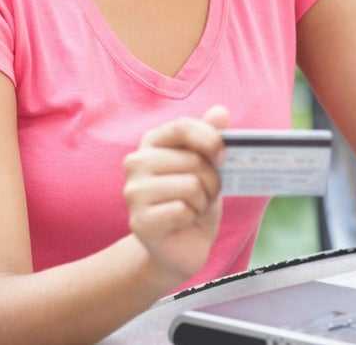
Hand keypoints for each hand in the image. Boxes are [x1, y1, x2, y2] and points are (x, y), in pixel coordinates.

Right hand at [122, 106, 227, 287]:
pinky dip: (191, 218)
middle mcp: (136, 162)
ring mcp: (133, 192)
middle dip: (211, 180)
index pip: (182, 126)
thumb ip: (212, 138)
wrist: (183, 244)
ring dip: (202, 201)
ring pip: (190, 185)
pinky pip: (182, 210)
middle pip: (193, 160)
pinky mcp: (138, 220)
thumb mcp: (209, 166)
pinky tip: (182, 223)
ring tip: (193, 208)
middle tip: (204, 193)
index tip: (223, 152)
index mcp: (152, 142)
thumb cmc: (196, 198)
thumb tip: (221, 111)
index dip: (209, 137)